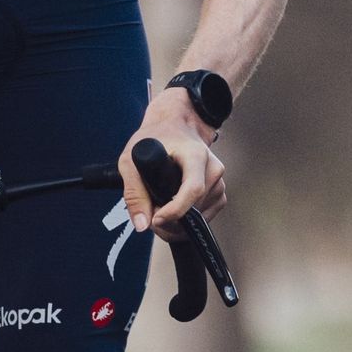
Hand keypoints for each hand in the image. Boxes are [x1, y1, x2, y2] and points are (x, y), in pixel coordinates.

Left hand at [119, 91, 226, 239]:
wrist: (174, 126)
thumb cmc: (154, 139)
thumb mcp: (131, 160)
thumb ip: (134, 192)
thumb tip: (142, 224)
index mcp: (195, 155)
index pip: (193, 189)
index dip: (176, 211)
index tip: (156, 220)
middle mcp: (213, 167)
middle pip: (195, 207)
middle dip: (171, 220)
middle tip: (150, 216)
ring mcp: (219, 181)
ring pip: (200, 216)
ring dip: (178, 223)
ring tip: (159, 209)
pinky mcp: (219, 192)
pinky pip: (205, 217)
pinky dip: (188, 220)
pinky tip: (173, 209)